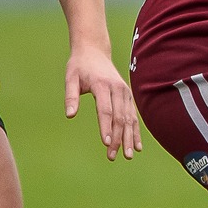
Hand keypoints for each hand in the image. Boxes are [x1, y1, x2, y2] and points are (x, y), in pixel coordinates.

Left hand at [65, 43, 139, 160]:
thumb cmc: (80, 66)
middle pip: (119, 118)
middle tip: (112, 156)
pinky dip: (135, 131)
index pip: (106, 110)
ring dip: (129, 138)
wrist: (95, 51)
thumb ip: (71, 97)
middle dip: (118, 138)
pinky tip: (137, 146)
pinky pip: (133, 116)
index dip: (106, 127)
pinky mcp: (128, 97)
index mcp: (103, 85)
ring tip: (128, 155)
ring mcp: (125, 93)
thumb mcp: (70, 78)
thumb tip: (70, 115)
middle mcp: (118, 90)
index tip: (106, 143)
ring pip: (129, 119)